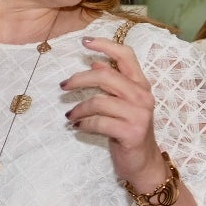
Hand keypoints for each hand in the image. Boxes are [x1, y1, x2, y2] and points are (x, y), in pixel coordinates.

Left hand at [60, 34, 166, 185]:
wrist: (142, 163)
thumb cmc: (128, 130)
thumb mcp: (123, 104)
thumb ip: (114, 83)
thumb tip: (96, 62)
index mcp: (141, 85)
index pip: (126, 56)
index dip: (106, 45)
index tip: (84, 42)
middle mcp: (143, 96)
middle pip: (105, 76)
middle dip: (79, 79)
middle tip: (63, 86)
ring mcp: (139, 114)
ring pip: (98, 101)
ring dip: (78, 109)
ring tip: (70, 115)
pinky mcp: (131, 132)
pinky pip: (99, 122)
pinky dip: (83, 124)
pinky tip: (78, 127)